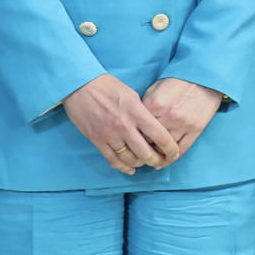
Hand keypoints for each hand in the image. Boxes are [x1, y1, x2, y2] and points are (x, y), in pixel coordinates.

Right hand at [64, 74, 180, 174]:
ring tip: (145, 163)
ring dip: (140, 164)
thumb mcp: (131, 95)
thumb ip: (143, 112)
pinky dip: (123, 167)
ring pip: (130, 159)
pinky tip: (130, 169)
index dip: (170, 148)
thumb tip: (154, 128)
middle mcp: (125, 126)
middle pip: (146, 153)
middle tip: (162, 162)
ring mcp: (110, 135)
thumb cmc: (107, 86)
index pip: (160, 135)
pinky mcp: (97, 140)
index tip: (174, 153)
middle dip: (157, 161)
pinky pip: (113, 160)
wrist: (80, 85)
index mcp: (136, 112)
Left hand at [142, 78, 221, 163]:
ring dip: (157, 157)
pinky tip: (165, 160)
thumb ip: (145, 105)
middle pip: (150, 141)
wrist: (203, 77)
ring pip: (166, 149)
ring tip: (152, 160)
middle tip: (139, 154)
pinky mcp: (195, 129)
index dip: (134, 137)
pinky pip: (182, 149)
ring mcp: (183, 124)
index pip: (138, 128)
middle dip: (143, 149)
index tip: (132, 142)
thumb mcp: (155, 88)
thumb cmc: (177, 81)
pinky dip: (172, 158)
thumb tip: (138, 123)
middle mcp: (167, 116)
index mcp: (154, 104)